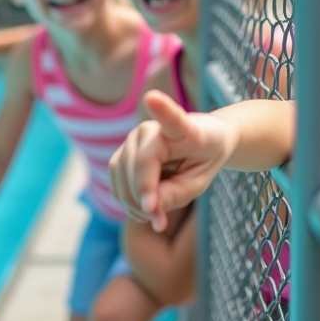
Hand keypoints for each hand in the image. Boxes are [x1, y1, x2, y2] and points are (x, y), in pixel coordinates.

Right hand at [109, 90, 237, 231]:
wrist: (202, 143)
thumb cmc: (204, 159)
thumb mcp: (199, 181)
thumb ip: (176, 194)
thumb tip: (148, 209)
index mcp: (183, 129)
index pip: (172, 118)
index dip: (162, 108)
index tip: (151, 98)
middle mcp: (152, 128)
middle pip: (139, 163)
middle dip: (143, 197)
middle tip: (159, 222)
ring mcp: (133, 137)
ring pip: (120, 172)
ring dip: (131, 200)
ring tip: (153, 218)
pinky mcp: (123, 151)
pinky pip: (115, 178)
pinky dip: (125, 198)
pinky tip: (142, 208)